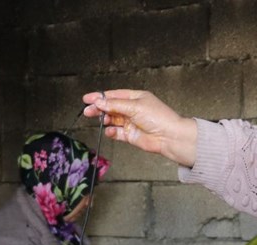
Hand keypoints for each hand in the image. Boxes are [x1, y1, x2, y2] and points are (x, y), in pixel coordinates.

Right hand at [81, 90, 197, 166]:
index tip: (87, 98)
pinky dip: (112, 132)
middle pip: (111, 107)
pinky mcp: (131, 135)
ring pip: (113, 120)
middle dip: (99, 108)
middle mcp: (133, 109)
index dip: (100, 96)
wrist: (169, 136)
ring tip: (100, 120)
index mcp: (135, 98)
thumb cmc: (158, 118)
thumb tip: (99, 101)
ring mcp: (131, 122)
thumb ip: (115, 105)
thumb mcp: (134, 106)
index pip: (114, 95)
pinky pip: (117, 133)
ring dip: (105, 120)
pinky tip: (110, 130)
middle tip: (88, 111)